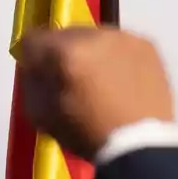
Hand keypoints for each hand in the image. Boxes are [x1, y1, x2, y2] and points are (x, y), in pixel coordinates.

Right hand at [17, 26, 174, 159]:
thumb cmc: (87, 134)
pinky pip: (120, 43)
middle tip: (69, 78)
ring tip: (97, 80)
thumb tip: (34, 64)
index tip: (37, 70)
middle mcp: (96, 36)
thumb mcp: (42, 114)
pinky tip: (119, 79)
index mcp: (67, 53)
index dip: (31, 56)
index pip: (33, 38)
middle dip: (62, 53)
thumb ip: (32, 81)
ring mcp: (125, 37)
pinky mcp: (147, 44)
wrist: (140, 144)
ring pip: (95, 36)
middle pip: (65, 34)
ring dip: (90, 52)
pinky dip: (115, 56)